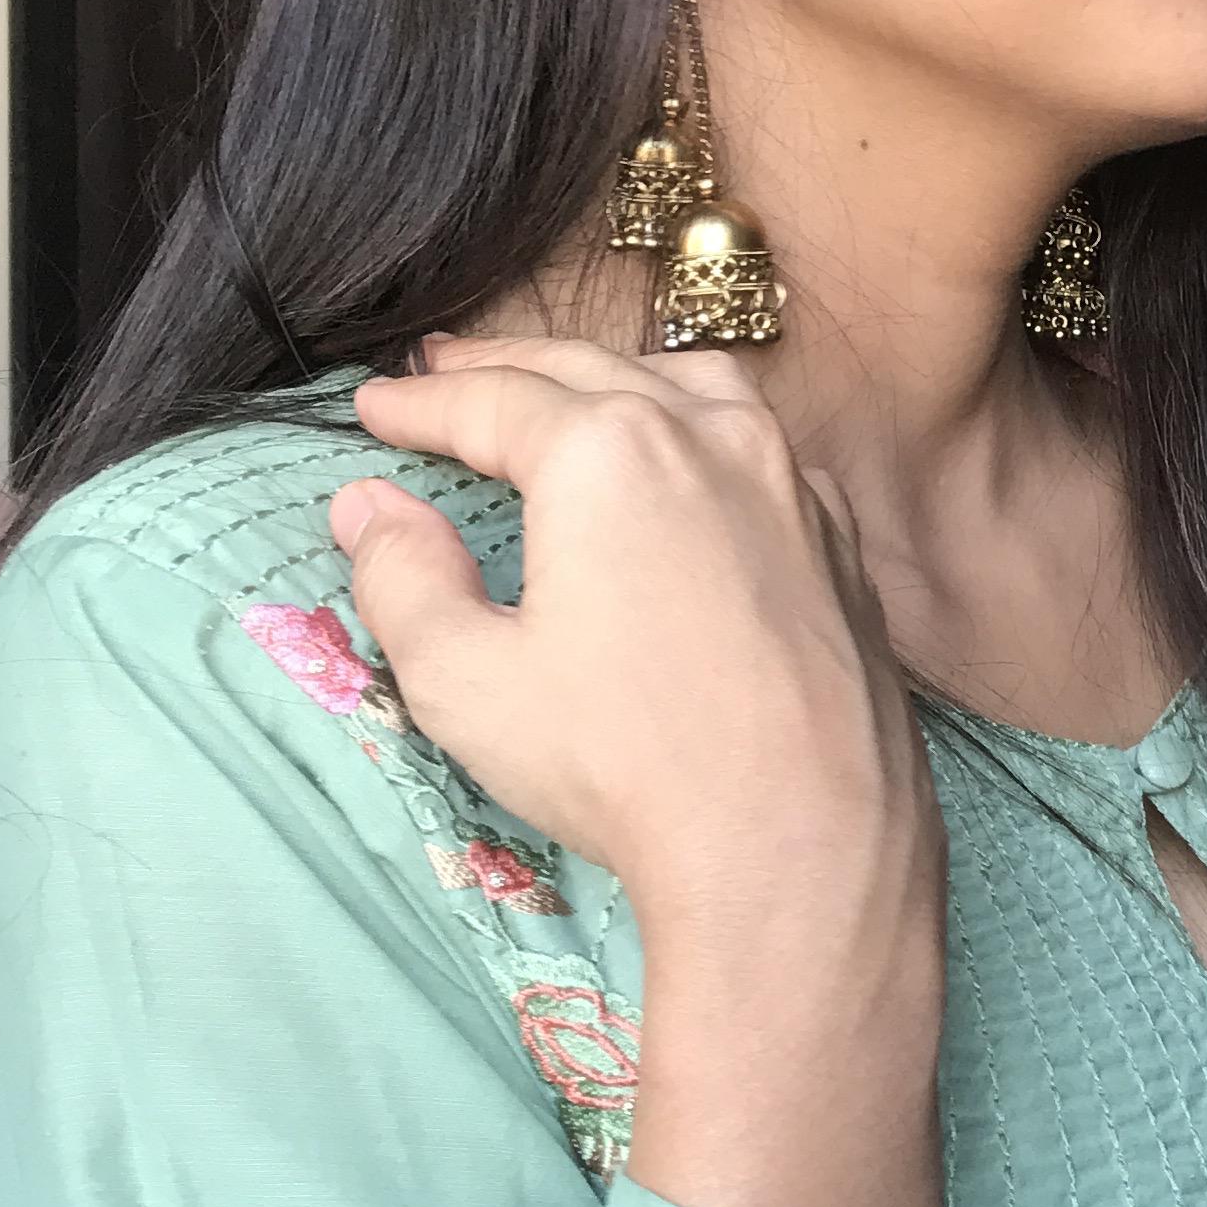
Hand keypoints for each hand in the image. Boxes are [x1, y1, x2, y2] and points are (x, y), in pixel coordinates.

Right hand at [329, 333, 941, 986]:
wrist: (800, 839)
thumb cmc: (625, 762)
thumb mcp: (468, 680)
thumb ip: (403, 579)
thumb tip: (367, 507)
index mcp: (608, 451)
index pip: (490, 402)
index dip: (420, 403)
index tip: (371, 406)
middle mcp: (710, 436)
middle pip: (588, 372)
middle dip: (505, 367)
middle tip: (444, 367)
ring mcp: (791, 481)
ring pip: (691, 388)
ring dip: (613, 378)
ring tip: (564, 391)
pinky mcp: (838, 539)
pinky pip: (759, 451)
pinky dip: (701, 433)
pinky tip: (685, 468)